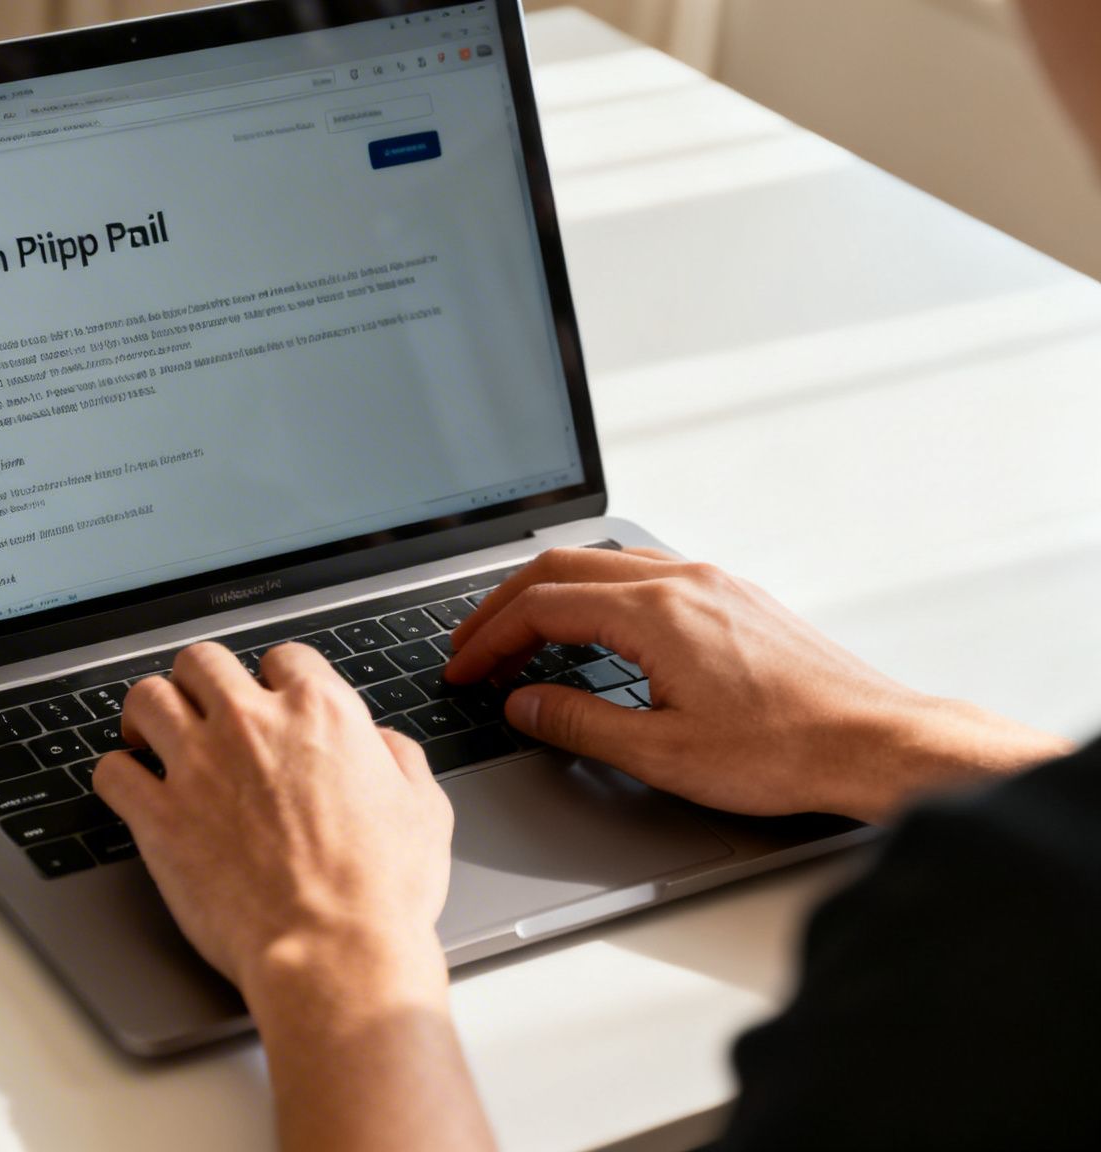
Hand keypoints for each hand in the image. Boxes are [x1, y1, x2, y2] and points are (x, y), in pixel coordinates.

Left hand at [92, 641, 452, 1002]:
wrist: (334, 950)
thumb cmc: (381, 891)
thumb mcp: (424, 809)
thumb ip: (398, 759)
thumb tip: (380, 744)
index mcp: (320, 713)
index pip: (282, 658)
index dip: (273, 678)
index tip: (265, 699)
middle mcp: (252, 724)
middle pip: (202, 662)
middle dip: (199, 681)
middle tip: (199, 709)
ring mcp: (199, 765)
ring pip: (148, 698)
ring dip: (149, 713)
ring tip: (150, 735)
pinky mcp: (159, 816)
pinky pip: (112, 771)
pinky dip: (117, 775)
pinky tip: (130, 788)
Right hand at [445, 547, 1071, 823]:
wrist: (875, 743)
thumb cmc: (784, 750)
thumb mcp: (661, 753)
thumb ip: (579, 724)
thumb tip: (524, 706)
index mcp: (655, 612)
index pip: (542, 606)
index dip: (488, 638)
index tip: (463, 669)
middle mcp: (683, 582)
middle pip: (564, 568)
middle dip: (505, 606)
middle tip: (473, 646)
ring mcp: (714, 584)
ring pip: (606, 564)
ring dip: (551, 595)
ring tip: (521, 636)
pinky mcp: (737, 599)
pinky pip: (645, 574)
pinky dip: (597, 595)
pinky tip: (593, 630)